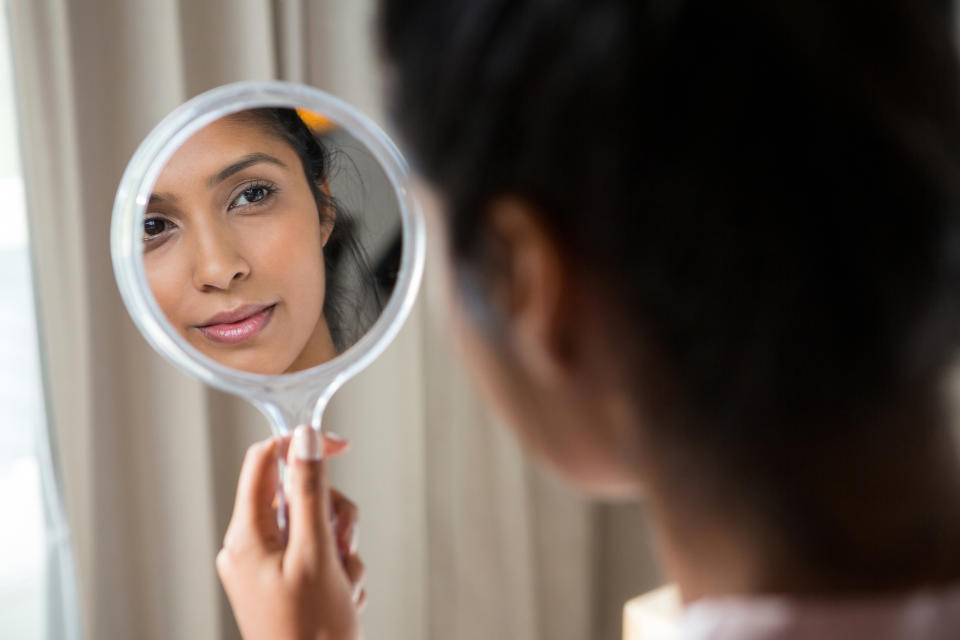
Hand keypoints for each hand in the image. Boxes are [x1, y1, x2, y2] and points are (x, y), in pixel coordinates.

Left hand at [216, 426, 363, 639]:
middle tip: (343, 542)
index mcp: (246, 534)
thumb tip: (303, 436)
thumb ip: (309, 491)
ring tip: (344, 582)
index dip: (302, 446)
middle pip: (298, 493)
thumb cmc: (310, 633)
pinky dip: (337, 569)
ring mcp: (266, 567)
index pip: (266, 460)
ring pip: (315, 524)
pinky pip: (317, 554)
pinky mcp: (283, 584)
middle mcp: (250, 546)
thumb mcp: (316, 553)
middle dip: (333, 512)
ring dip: (341, 547)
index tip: (340, 447)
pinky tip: (341, 597)